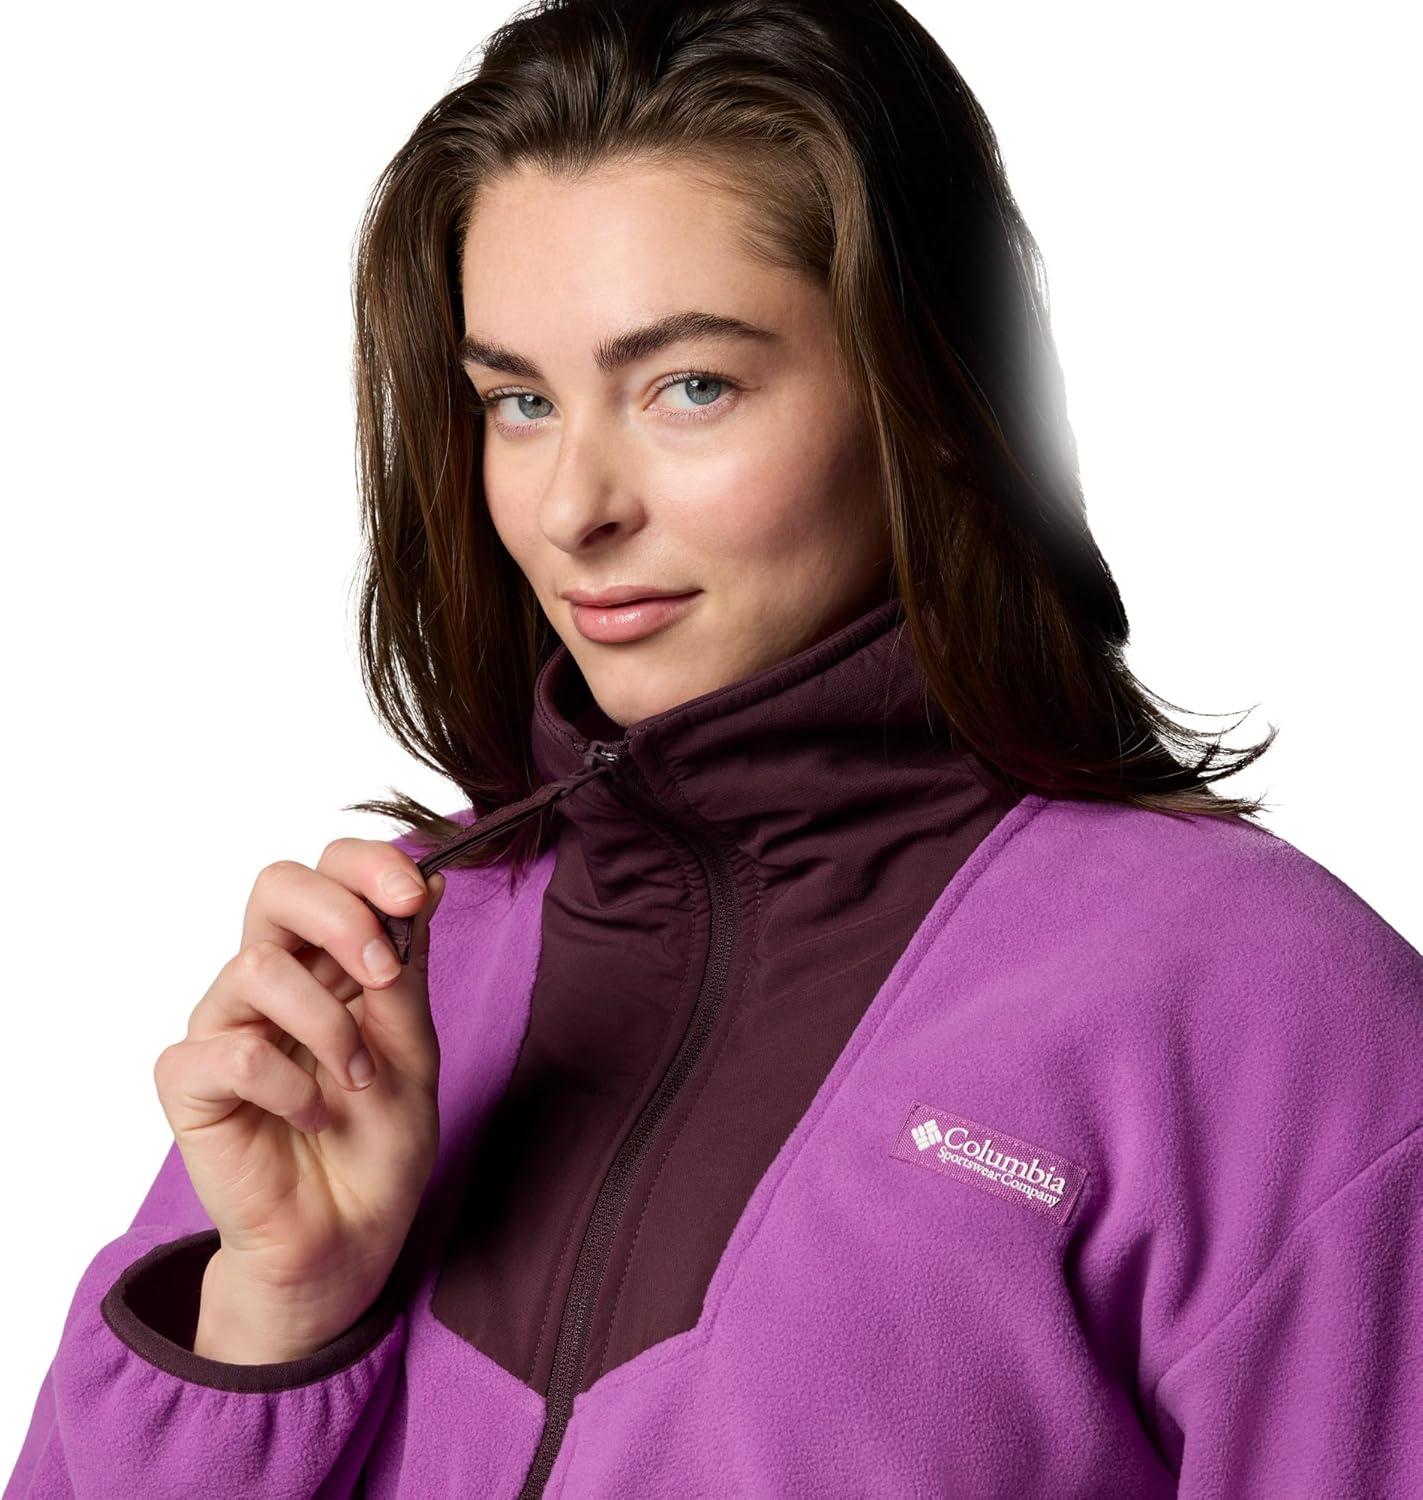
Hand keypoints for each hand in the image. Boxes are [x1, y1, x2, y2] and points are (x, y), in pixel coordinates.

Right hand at [151, 838, 446, 1359]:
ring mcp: (225, 1029)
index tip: (416, 895)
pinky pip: (229, 1053)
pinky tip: (312, 1118)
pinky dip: (288, 1086)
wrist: (349, 1240)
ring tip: (358, 1081)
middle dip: (340, 914)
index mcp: (328, 962)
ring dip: (327, 1026)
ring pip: (255, 967)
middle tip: (383, 974)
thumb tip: (426, 883)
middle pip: (275, 886)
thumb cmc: (379, 1146)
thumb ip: (406, 971)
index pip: (330, 872)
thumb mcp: (415, 1050)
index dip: (369, 865)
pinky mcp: (189, 1085)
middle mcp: (272, 982)